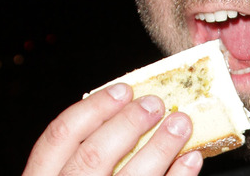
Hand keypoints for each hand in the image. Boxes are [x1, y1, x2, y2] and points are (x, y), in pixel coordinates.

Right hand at [22, 83, 202, 174]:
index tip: (123, 90)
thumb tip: (128, 112)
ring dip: (160, 146)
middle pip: (93, 156)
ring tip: (182, 124)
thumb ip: (86, 156)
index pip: (58, 138)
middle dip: (129, 123)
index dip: (93, 109)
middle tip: (157, 104)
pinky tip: (191, 160)